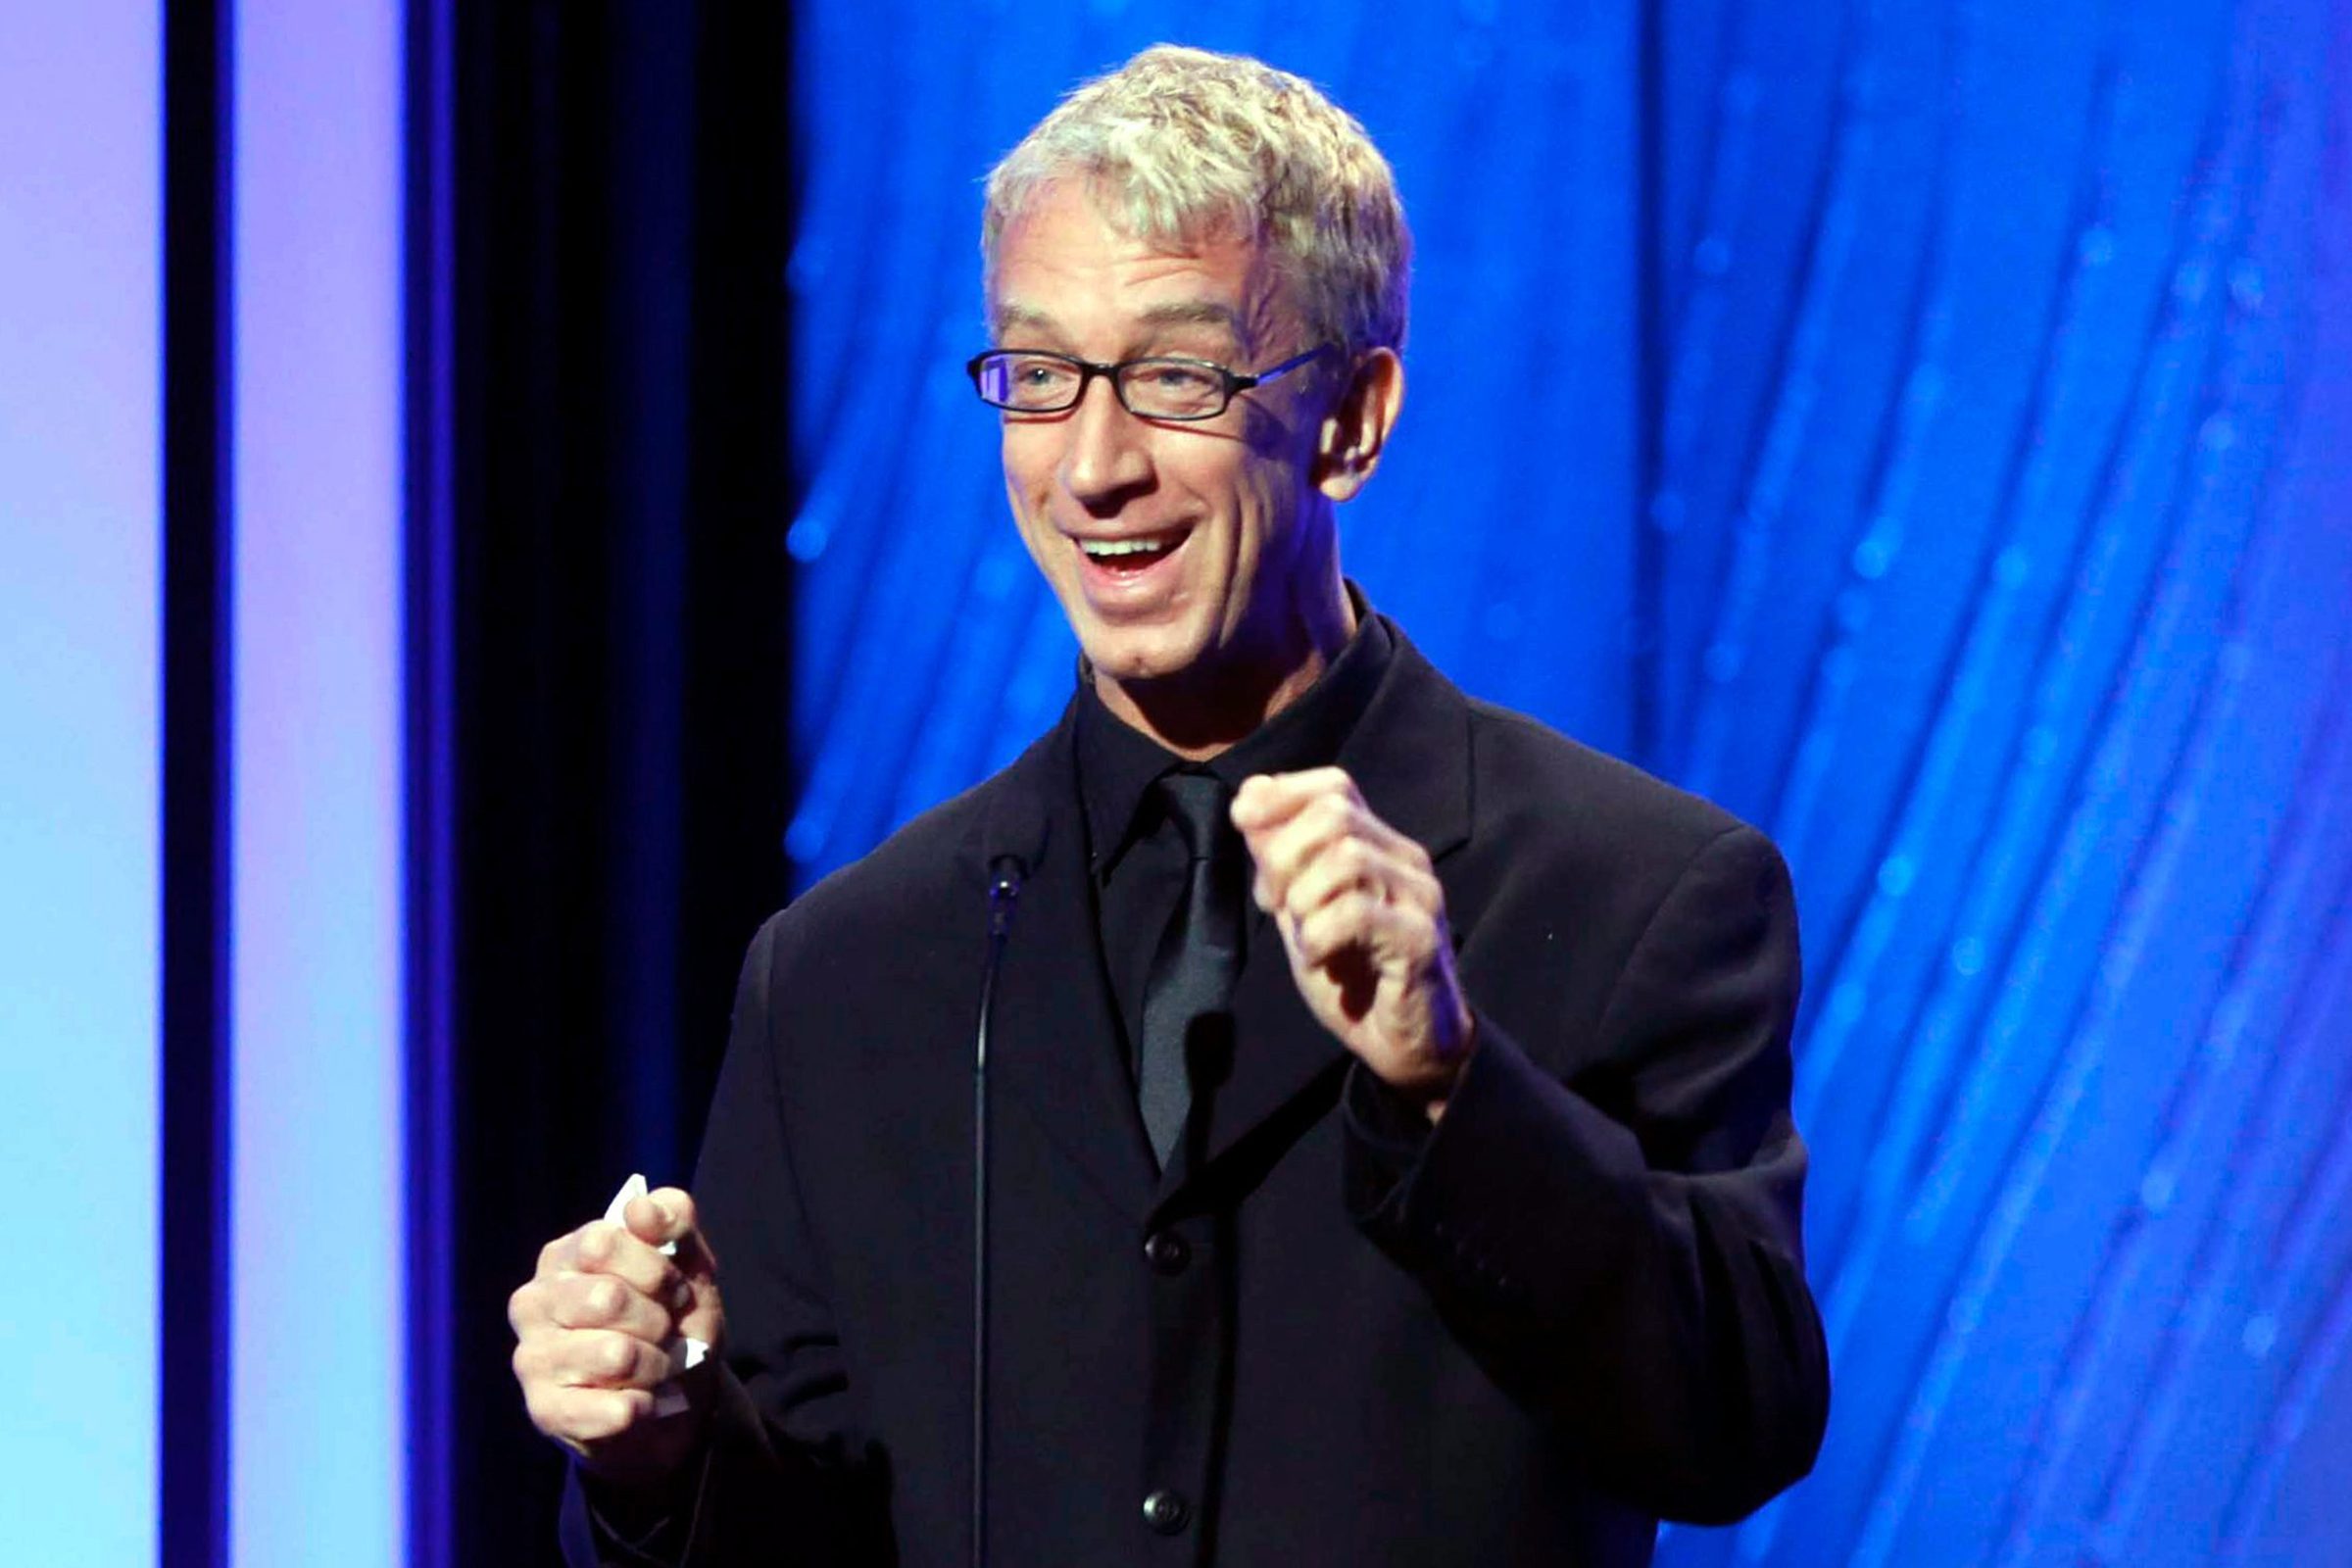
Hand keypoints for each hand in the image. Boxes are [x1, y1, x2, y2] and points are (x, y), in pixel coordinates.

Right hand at [509, 1186, 726, 1488]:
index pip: (602, 1243)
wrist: (679, 1397)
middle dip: (658, 1319)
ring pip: (615, 1355)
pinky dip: (645, 1406)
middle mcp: (532, 1302)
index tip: (672, 1288)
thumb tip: (638, 1208)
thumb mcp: (689, 1262)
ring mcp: (531, 1359)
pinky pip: (613, 1409)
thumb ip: (673, 1220)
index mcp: (561, 1255)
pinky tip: (641, 1402)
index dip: (655, 1268)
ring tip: (654, 1367)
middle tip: (665, 1331)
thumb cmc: (673, 1318)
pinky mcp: (544, 1412)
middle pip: (607, 1298)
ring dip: (656, 1365)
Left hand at [1232, 768, 1474, 1116]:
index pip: (1337, 785)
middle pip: (1336, 814)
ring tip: (1304, 936)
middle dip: (1284, 854)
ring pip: (1347, 859)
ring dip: (1303, 899)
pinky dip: (1319, 935)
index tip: (1241, 819)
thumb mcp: (1302, 914)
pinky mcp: (1421, 940)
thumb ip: (1280, 865)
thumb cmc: (1354, 977)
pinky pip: (1355, 914)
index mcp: (1379, 847)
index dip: (1283, 793)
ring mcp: (1419, 898)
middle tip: (1275, 903)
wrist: (1407, 1046)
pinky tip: (1318, 958)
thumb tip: (1248, 804)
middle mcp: (1407, 862)